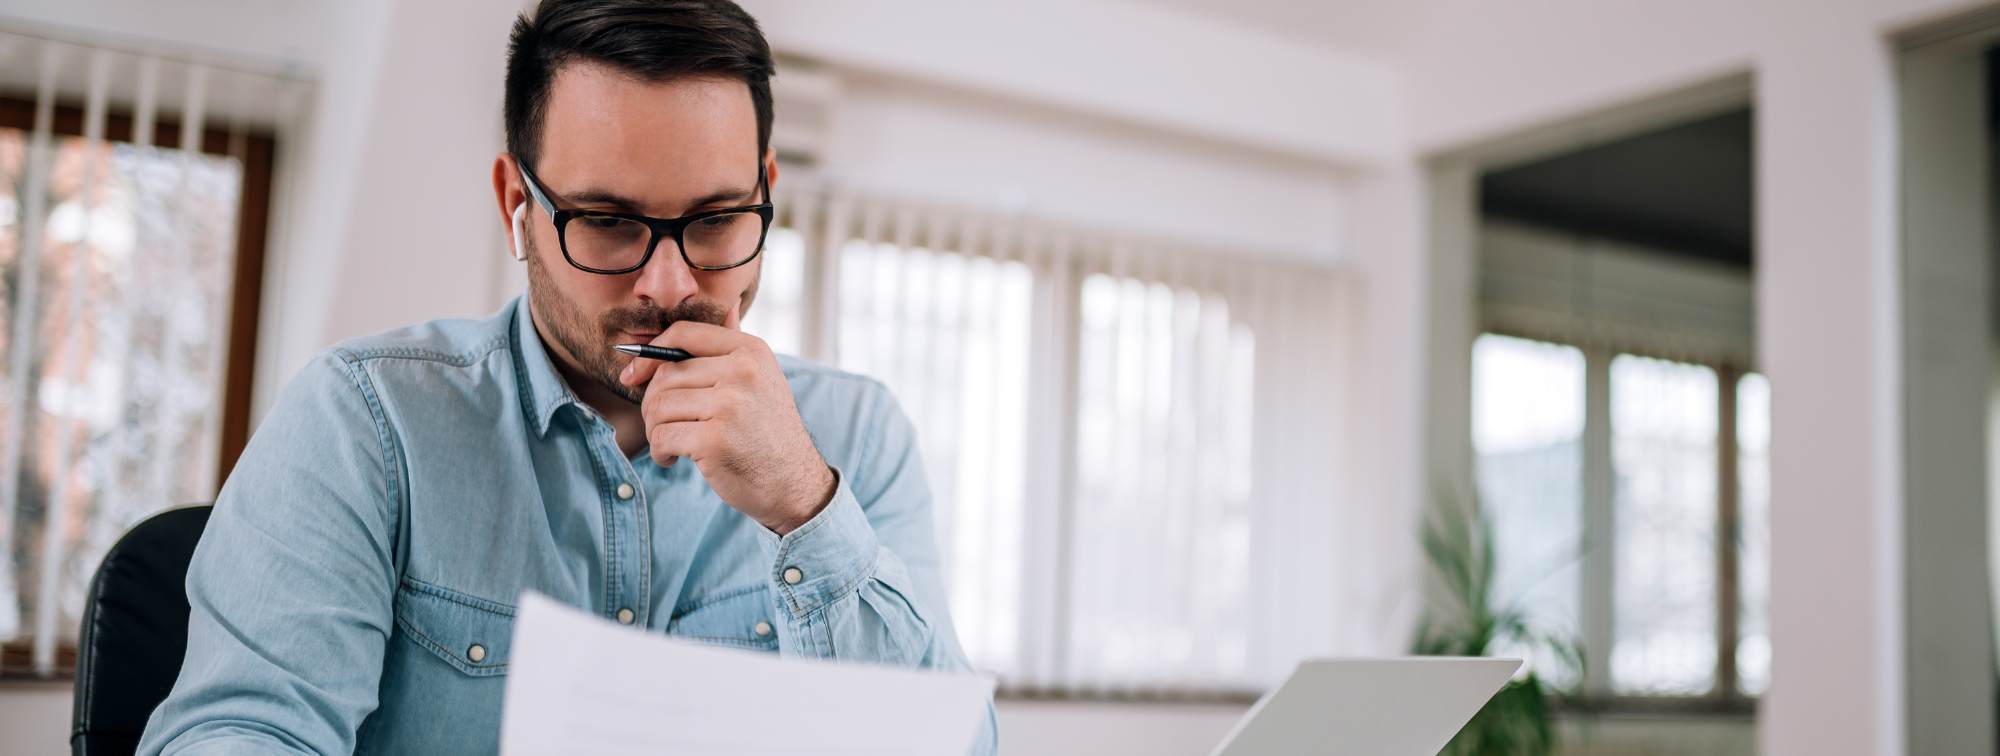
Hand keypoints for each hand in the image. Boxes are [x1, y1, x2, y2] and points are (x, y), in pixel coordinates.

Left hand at [619, 321, 835, 534]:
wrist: (793, 483)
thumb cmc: (766, 434)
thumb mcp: (760, 381)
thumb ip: (727, 354)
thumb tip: (687, 328)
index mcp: (751, 351)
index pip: (683, 334)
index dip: (650, 354)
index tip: (633, 376)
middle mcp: (742, 372)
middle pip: (665, 376)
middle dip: (652, 405)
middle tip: (663, 426)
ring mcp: (729, 404)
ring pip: (658, 407)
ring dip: (655, 431)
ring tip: (670, 443)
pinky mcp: (714, 439)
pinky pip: (662, 437)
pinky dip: (660, 452)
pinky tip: (673, 459)